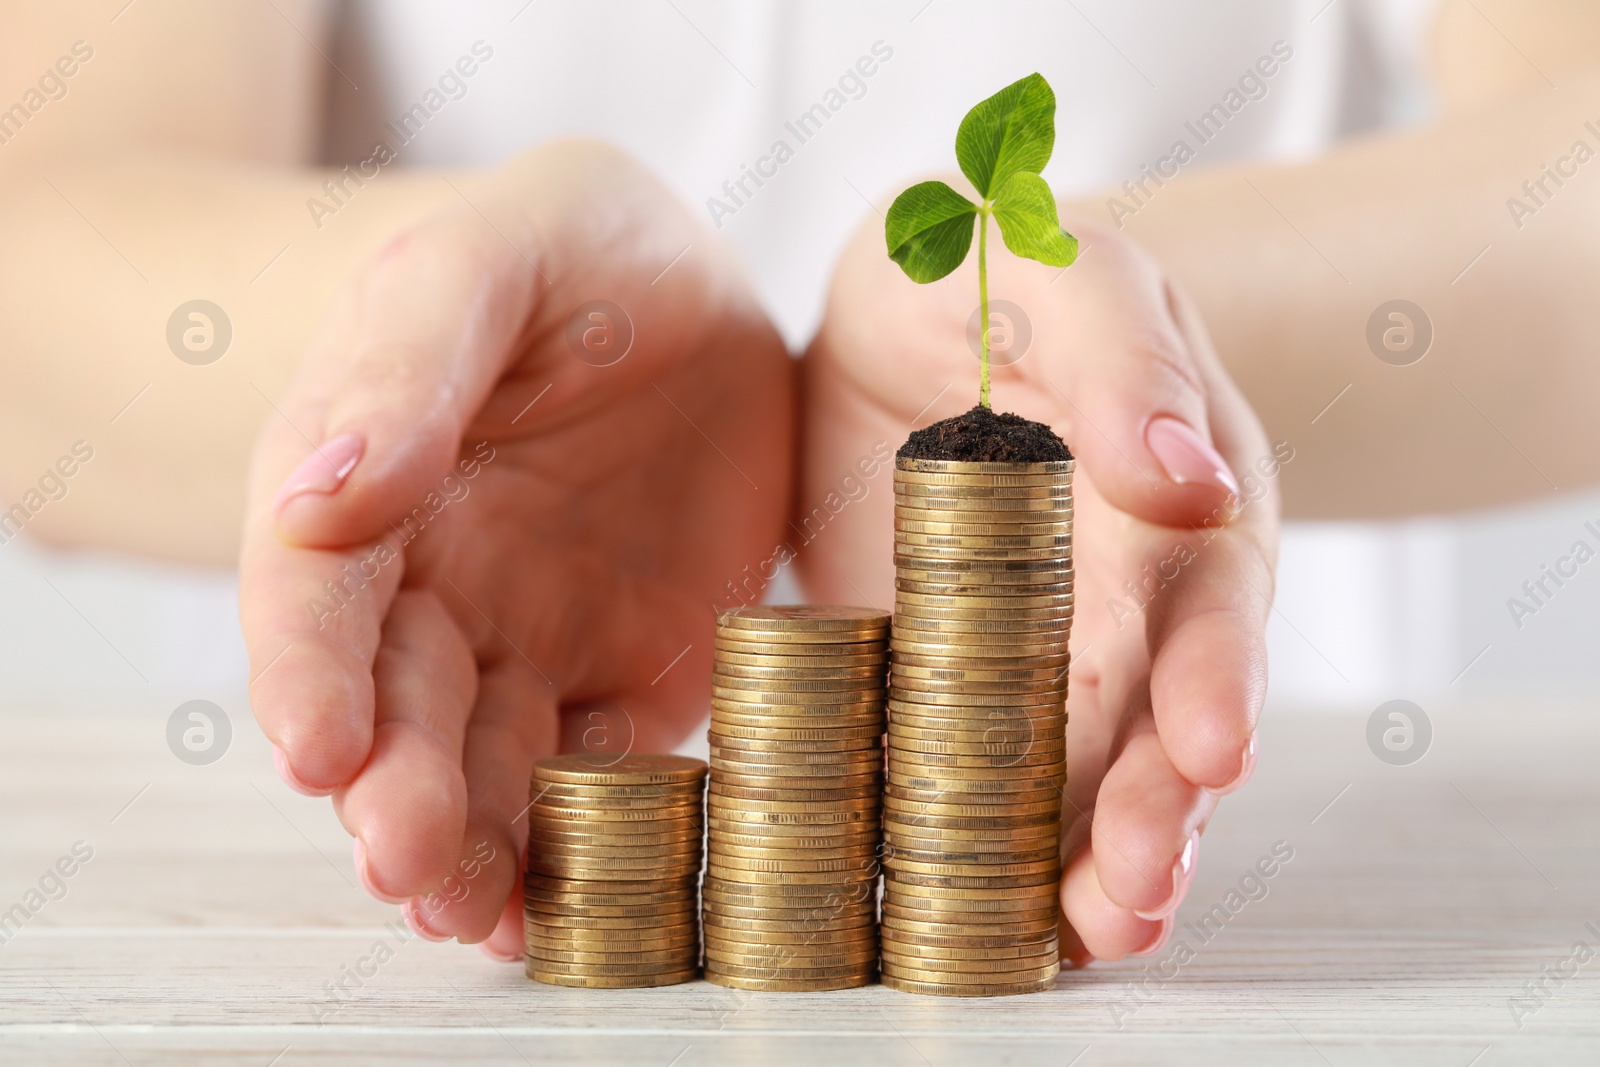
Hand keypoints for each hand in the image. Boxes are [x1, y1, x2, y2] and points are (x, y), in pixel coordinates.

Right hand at [238, 141, 792, 958]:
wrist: (691, 295)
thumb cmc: (571, 254)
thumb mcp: (491, 256)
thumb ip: (409, 359)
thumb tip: (322, 495)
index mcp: (369, 483)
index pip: (316, 593)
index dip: (308, 673)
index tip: (318, 749)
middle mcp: (437, 584)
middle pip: (396, 707)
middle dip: (393, 790)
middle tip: (408, 862)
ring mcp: (535, 639)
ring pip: (488, 765)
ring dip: (476, 847)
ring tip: (478, 917)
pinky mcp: (631, 676)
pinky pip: (604, 771)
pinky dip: (585, 841)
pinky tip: (567, 906)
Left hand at [799, 208, 1278, 963]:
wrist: (912, 311)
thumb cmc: (1002, 273)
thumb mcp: (1064, 271)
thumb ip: (1126, 362)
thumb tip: (1192, 480)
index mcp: (1173, 499)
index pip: (1206, 600)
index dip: (1212, 678)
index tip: (1210, 754)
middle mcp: (1125, 593)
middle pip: (1151, 715)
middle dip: (1151, 807)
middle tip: (1132, 889)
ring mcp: (1035, 645)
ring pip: (1075, 765)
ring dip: (1085, 856)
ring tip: (1087, 932)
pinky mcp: (948, 674)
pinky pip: (970, 765)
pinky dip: (982, 838)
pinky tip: (984, 909)